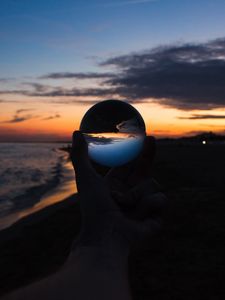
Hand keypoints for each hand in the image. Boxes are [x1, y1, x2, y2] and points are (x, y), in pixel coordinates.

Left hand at [70, 131, 166, 248]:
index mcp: (116, 185)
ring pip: (152, 184)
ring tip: (126, 206)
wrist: (106, 236)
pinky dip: (149, 205)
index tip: (141, 137)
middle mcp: (130, 193)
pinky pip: (160, 199)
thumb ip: (80, 155)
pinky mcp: (155, 216)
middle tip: (152, 140)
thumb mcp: (85, 178)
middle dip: (149, 154)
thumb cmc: (93, 208)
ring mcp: (143, 204)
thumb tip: (76, 132)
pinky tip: (139, 215)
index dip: (135, 151)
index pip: (129, 164)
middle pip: (145, 170)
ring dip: (138, 194)